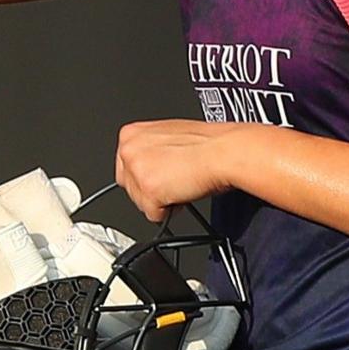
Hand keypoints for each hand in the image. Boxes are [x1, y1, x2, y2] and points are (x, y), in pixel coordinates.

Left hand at [113, 120, 245, 222]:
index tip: (160, 176)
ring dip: (160, 200)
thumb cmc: (206, 144)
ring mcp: (136, 171)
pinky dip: (168, 212)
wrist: (223, 152)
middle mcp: (128, 149)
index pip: (125, 167)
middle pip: (129, 187)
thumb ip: (150, 149)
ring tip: (180, 184)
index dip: (146, 176)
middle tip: (173, 182)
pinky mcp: (149, 191)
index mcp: (130, 134)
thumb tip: (148, 163)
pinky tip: (182, 193)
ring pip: (139, 202)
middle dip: (150, 190)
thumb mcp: (166, 136)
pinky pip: (153, 215)